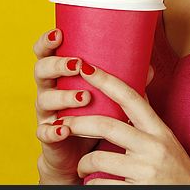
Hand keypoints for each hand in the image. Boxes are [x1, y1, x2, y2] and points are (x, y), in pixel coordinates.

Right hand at [33, 28, 153, 183]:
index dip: (47, 41)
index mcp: (60, 76)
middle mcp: (49, 90)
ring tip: (84, 97)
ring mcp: (46, 114)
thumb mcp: (107, 98)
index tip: (59, 33)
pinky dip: (53, 130)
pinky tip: (64, 128)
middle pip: (41, 71)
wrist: (79, 157)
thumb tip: (149, 68)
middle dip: (57, 64)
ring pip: (44, 99)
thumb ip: (122, 82)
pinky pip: (44, 132)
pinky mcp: (47, 137)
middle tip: (77, 64)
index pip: (47, 53)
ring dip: (63, 96)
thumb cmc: (93, 118)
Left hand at [62, 61, 189, 184]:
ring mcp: (145, 172)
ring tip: (82, 167)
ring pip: (98, 159)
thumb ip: (147, 120)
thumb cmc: (177, 173)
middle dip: (78, 122)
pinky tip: (94, 185)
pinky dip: (91, 185)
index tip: (86, 67)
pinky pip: (99, 185)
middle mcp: (154, 148)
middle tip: (61, 122)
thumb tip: (135, 88)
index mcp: (160, 131)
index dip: (107, 80)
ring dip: (82, 163)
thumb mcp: (167, 142)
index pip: (131, 98)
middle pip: (107, 125)